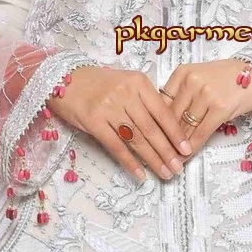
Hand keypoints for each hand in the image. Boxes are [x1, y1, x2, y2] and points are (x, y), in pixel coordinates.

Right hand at [49, 65, 192, 182]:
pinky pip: (116, 146)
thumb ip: (145, 101)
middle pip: (151, 128)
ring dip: (152, 159)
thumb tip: (167, 129)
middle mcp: (126, 94)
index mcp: (139, 82)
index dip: (176, 133)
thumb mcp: (127, 83)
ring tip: (165, 172)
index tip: (187, 149)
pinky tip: (140, 173)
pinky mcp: (93, 121)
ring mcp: (109, 107)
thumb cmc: (99, 83)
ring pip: (136, 139)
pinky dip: (129, 162)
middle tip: (178, 167)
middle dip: (167, 151)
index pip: (162, 112)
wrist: (64, 78)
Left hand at [161, 58, 251, 156]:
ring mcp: (206, 95)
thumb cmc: (231, 77)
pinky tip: (187, 156)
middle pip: (171, 117)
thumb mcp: (201, 77)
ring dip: (177, 146)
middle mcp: (191, 82)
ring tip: (170, 160)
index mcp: (182, 73)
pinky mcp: (221, 108)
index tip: (151, 138)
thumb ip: (183, 93)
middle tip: (158, 154)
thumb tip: (166, 120)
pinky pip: (202, 132)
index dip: (155, 124)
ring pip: (185, 127)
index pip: (162, 103)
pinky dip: (193, 147)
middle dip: (164, 139)